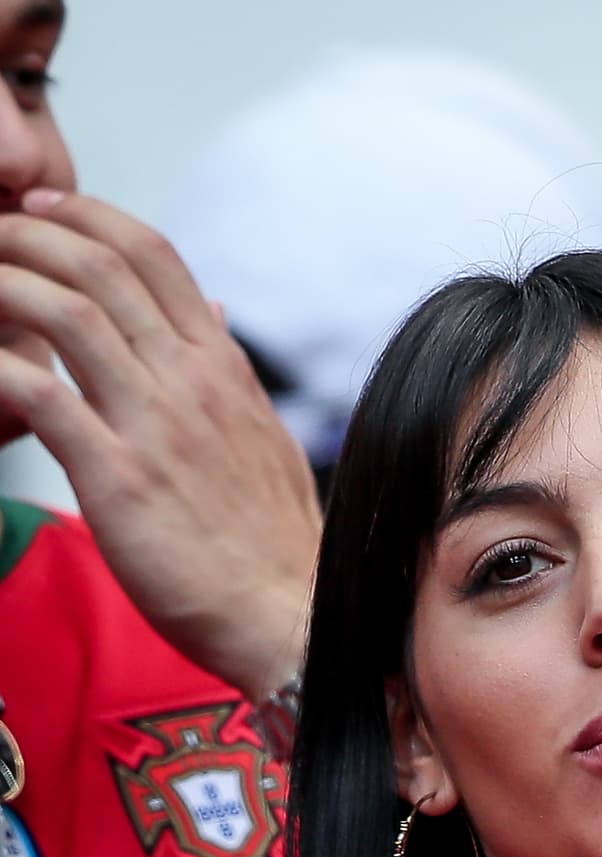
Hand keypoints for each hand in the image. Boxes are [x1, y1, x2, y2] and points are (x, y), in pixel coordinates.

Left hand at [0, 192, 321, 702]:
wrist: (293, 620)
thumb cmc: (274, 550)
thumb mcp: (266, 443)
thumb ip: (229, 377)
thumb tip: (214, 314)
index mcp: (224, 370)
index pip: (153, 256)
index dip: (89, 216)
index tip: (46, 211)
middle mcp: (191, 382)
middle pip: (100, 265)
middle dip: (30, 234)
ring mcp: (156, 426)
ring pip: (67, 313)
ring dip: (7, 283)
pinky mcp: (119, 478)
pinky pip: (40, 395)